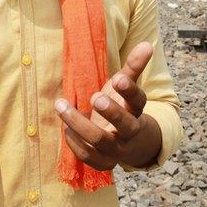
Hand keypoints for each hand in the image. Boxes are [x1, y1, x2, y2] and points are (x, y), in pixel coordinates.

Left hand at [54, 42, 162, 170]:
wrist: (129, 144)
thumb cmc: (123, 108)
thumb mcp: (126, 87)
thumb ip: (133, 67)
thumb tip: (147, 44)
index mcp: (137, 111)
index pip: (138, 101)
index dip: (129, 91)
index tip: (118, 79)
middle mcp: (129, 132)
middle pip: (125, 125)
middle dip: (111, 112)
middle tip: (95, 97)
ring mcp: (116, 149)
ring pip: (99, 140)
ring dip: (78, 123)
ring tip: (60, 105)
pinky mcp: (103, 162)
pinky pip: (87, 155)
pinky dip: (73, 141)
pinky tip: (65, 127)